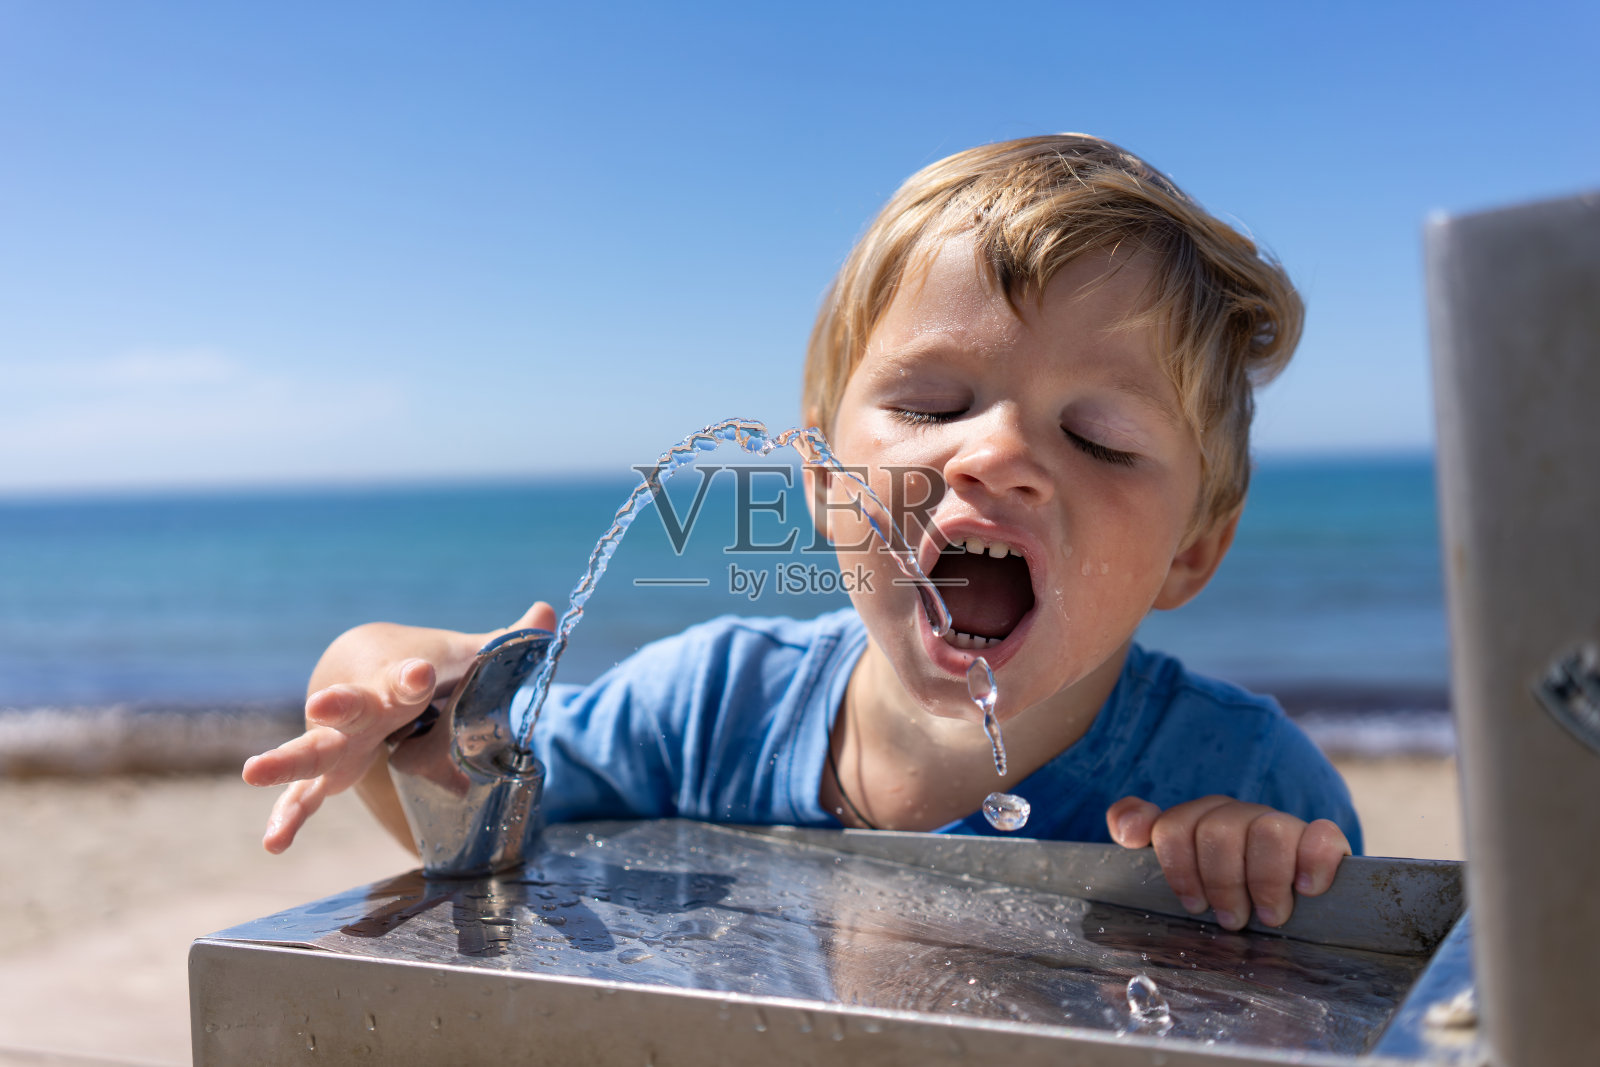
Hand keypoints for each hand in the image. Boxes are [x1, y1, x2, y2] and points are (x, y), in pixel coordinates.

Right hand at [241, 602, 556, 853]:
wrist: (362, 663)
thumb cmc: (425, 665)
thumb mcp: (465, 654)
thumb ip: (505, 643)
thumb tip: (548, 611)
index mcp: (401, 678)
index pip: (409, 675)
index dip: (415, 675)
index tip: (421, 672)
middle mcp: (364, 707)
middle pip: (349, 707)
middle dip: (338, 706)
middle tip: (323, 705)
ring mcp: (340, 741)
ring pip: (311, 750)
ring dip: (286, 762)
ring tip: (253, 772)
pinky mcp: (328, 770)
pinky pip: (305, 797)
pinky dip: (289, 817)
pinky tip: (274, 844)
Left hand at [1106, 795, 1350, 929]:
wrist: (1283, 891)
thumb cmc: (1218, 880)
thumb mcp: (1176, 860)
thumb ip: (1139, 828)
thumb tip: (1127, 830)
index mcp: (1199, 817)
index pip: (1173, 827)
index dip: (1179, 870)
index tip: (1192, 905)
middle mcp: (1238, 815)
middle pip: (1219, 831)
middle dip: (1221, 883)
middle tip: (1231, 920)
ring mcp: (1280, 824)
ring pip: (1268, 831)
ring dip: (1265, 880)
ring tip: (1268, 916)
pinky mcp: (1320, 839)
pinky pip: (1322, 835)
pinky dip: (1315, 861)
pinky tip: (1307, 889)